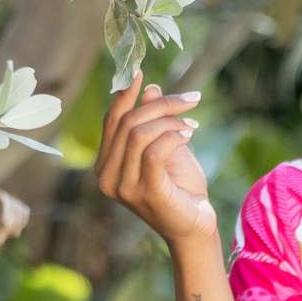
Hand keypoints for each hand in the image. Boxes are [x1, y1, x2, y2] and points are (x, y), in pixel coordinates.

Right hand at [95, 69, 216, 246]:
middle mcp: (107, 177)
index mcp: (105, 166)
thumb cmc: (181, 190)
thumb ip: (153, 122)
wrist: (196, 228)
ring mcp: (123, 188)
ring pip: (138, 134)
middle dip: (159, 105)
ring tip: (191, 123)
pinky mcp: (145, 192)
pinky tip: (189, 134)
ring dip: (169, 121)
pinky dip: (173, 137)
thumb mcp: (166, 148)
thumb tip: (148, 88)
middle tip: (189, 99)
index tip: (140, 72)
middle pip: (126, 123)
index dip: (125, 94)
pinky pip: (154, 151)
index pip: (111, 121)